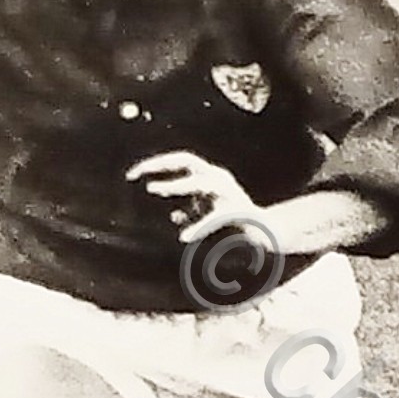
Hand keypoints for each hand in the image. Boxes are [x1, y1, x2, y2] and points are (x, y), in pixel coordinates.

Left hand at [131, 150, 281, 306]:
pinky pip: (215, 218)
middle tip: (136, 174)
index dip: (156, 164)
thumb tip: (173, 216)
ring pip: (201, 183)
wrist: (267, 235)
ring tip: (154, 189)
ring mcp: (230, 194)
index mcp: (211, 177)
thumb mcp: (207, 215)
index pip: (180, 160)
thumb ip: (191, 212)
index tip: (131, 174)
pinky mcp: (239, 213)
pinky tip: (186, 237)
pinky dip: (200, 227)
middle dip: (160, 164)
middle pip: (187, 159)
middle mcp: (220, 179)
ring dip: (177, 185)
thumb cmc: (236, 225)